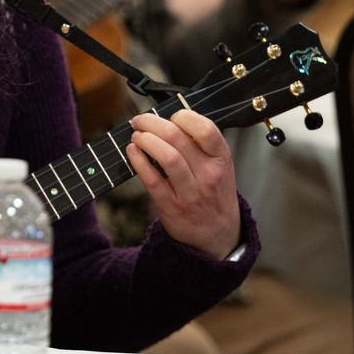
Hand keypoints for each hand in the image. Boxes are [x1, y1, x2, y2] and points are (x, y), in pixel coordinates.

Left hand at [127, 110, 240, 258]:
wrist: (217, 237)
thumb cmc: (214, 195)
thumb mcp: (221, 168)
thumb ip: (201, 146)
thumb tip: (168, 120)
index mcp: (221, 160)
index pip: (206, 129)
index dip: (183, 116)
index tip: (171, 116)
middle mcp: (208, 174)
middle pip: (177, 137)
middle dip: (153, 123)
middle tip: (141, 120)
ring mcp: (190, 192)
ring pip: (166, 156)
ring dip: (145, 140)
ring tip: (136, 135)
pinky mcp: (171, 206)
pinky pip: (151, 179)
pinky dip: (138, 161)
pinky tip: (132, 151)